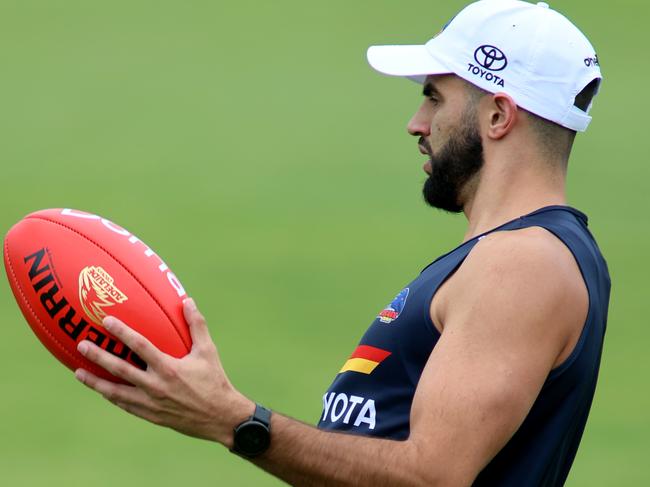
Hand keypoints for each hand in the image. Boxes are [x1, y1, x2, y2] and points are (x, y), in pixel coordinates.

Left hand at [74, 298, 253, 446]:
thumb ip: (197, 325)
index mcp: (168, 368)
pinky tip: (101, 390)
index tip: (106, 321)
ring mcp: (150, 403)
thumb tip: (188, 301)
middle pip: (120, 369)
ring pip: (115, 392)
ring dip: (95, 382)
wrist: (219, 417)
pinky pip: (125, 404)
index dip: (122, 332)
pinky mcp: (150, 415)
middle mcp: (155, 386)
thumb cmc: (215, 380)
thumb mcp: (208, 351)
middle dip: (98, 356)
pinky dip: (111, 396)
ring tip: (78, 373)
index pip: (139, 346)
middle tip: (82, 345)